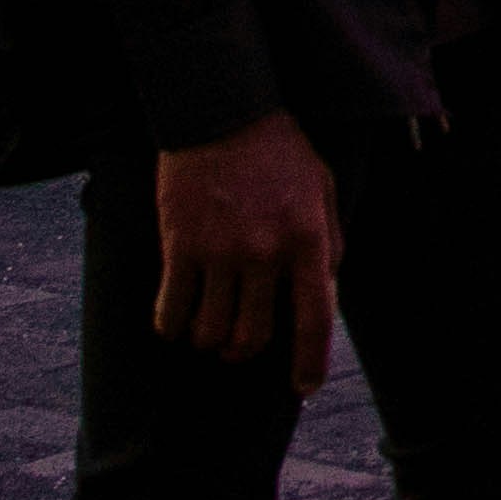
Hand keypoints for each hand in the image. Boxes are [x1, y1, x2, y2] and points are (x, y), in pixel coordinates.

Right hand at [152, 112, 337, 388]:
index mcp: (308, 238)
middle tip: (239, 346)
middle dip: (245, 352)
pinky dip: (172, 326)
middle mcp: (265, 251)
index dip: (310, 363)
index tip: (303, 389)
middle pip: (254, 337)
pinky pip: (171, 313)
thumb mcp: (322, 189)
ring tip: (208, 328)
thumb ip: (328, 243)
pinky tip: (175, 319)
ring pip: (211, 333)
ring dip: (209, 340)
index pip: (314, 319)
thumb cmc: (279, 150)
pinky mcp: (179, 245)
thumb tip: (324, 295)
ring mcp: (220, 251)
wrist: (223, 110)